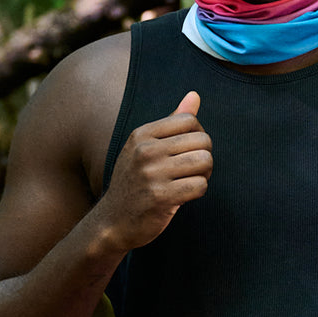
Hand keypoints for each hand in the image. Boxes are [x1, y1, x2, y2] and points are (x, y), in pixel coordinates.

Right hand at [101, 91, 211, 250]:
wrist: (112, 221)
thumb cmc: (135, 182)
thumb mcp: (145, 147)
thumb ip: (172, 122)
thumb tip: (195, 95)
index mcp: (142, 134)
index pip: (189, 120)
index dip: (198, 136)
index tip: (189, 151)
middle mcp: (145, 150)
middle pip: (202, 141)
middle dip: (205, 156)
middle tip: (192, 170)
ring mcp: (152, 174)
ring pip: (205, 162)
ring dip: (204, 174)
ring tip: (190, 180)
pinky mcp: (161, 197)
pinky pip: (200, 185)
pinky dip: (198, 191)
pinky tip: (184, 196)